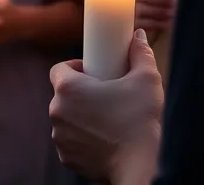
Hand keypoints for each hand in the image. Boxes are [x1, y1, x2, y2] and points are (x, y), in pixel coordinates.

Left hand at [49, 30, 164, 183]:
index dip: (76, 68)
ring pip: (66, 118)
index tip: (94, 72)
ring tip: (106, 117)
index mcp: (68, 89)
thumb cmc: (140, 121)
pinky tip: (103, 137)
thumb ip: (141, 53)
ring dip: (80, 115)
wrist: (140, 166)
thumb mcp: (146, 79)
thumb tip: (139, 36)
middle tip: (105, 94)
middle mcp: (57, 112)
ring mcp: (60, 137)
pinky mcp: (67, 158)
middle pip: (63, 94)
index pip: (59, 68)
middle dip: (80, 93)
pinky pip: (71, 140)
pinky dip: (82, 138)